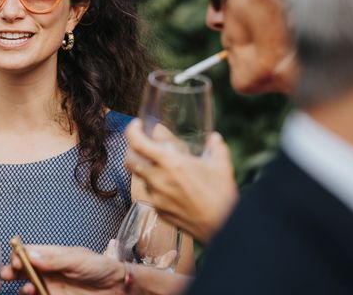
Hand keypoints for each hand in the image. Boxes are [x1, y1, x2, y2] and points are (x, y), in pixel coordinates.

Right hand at [0, 245, 191, 294]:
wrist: (118, 287)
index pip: (29, 252)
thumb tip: (31, 255)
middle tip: (7, 275)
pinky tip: (31, 294)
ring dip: (22, 287)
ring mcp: (51, 285)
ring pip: (28, 286)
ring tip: (26, 289)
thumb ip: (54, 259)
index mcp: (53, 255)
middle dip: (12, 271)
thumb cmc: (101, 267)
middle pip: (24, 269)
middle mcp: (49, 270)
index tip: (16, 262)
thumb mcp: (77, 259)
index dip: (19, 255)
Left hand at [125, 118, 238, 242]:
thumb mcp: (220, 165)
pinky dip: (155, 186)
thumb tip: (215, 138)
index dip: (132, 130)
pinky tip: (169, 186)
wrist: (223, 228)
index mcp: (170, 163)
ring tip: (160, 166)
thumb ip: (215, 147)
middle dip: (131, 149)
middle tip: (142, 144)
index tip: (136, 125)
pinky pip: (150, 194)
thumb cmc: (221, 195)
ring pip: (140, 177)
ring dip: (145, 169)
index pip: (137, 142)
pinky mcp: (158, 211)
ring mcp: (156, 197)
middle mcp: (158, 179)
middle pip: (129, 160)